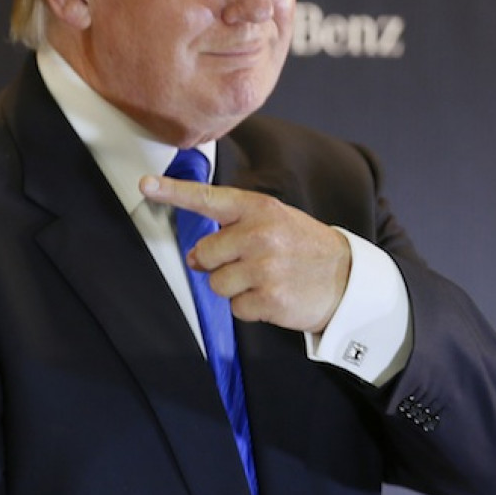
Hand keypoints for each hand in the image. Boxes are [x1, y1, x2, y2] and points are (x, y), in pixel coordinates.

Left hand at [139, 174, 350, 333]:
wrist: (350, 280)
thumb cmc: (303, 248)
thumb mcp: (275, 221)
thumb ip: (233, 229)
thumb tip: (195, 256)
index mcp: (259, 209)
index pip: (208, 199)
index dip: (173, 192)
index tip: (145, 186)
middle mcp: (260, 234)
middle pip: (205, 253)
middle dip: (218, 264)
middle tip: (249, 263)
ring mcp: (265, 267)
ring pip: (217, 284)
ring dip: (235, 288)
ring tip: (265, 279)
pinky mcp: (270, 299)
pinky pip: (235, 308)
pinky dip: (250, 307)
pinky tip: (273, 296)